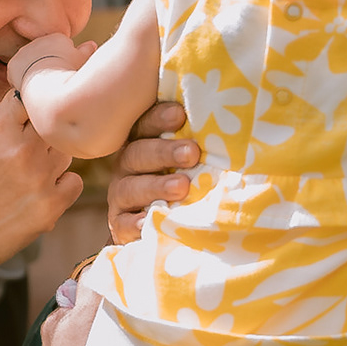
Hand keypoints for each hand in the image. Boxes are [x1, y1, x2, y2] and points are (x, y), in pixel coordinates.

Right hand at [0, 92, 85, 298]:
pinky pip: (74, 182)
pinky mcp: (52, 206)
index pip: (28, 97)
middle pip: (51, 123)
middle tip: (26, 150)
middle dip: (39, 133)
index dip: (25, 107)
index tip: (22, 117)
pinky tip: (42, 193)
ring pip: (66, 151)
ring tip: (30, 175)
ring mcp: (40, 177)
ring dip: (52, 159)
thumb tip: (5, 119)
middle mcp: (22, 148)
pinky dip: (62, 186)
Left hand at [8, 33, 84, 89]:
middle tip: (55, 80)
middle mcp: (38, 41)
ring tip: (43, 85)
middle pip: (44, 52)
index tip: (66, 71)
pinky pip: (16, 72)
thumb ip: (86, 51)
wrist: (51, 89)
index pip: (60, 46)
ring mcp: (24, 51)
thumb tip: (91, 44)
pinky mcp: (12, 65)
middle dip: (49, 62)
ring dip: (34, 70)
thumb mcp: (83, 61)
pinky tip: (31, 87)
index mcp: (57, 37)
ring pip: (29, 61)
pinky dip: (22, 78)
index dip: (65, 60)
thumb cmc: (71, 76)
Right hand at [105, 101, 198, 244]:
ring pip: (129, 188)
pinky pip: (122, 224)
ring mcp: (122, 197)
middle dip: (164, 152)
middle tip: (191, 152)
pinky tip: (148, 220)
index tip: (180, 115)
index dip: (158, 119)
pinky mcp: (119, 226)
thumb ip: (197, 146)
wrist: (164, 230)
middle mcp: (128, 167)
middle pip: (138, 154)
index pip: (145, 126)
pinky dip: (134, 223)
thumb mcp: (191, 162)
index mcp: (143, 144)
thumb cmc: (188, 185)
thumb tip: (226, 123)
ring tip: (181, 187)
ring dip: (155, 186)